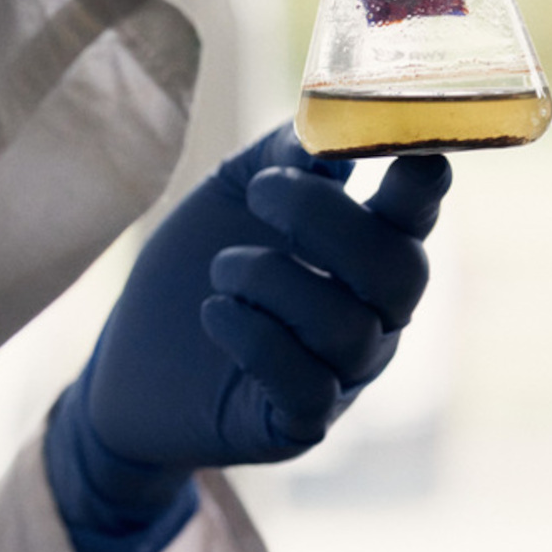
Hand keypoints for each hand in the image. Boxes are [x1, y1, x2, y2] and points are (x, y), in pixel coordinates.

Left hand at [43, 125, 449, 551]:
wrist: (128, 364)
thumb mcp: (232, 192)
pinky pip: (308, 386)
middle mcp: (369, 315)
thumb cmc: (194, 265)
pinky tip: (215, 313)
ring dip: (273, 281)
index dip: (424, 186)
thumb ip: (282, 155)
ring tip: (221, 270)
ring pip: (350, 329)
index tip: (405, 152)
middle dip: (328, 221)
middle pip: (401, 274)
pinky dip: (257, 338)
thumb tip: (326, 128)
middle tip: (261, 192)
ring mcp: (339, 375)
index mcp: (362, 251)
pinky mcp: (297, 423)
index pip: (416, 219)